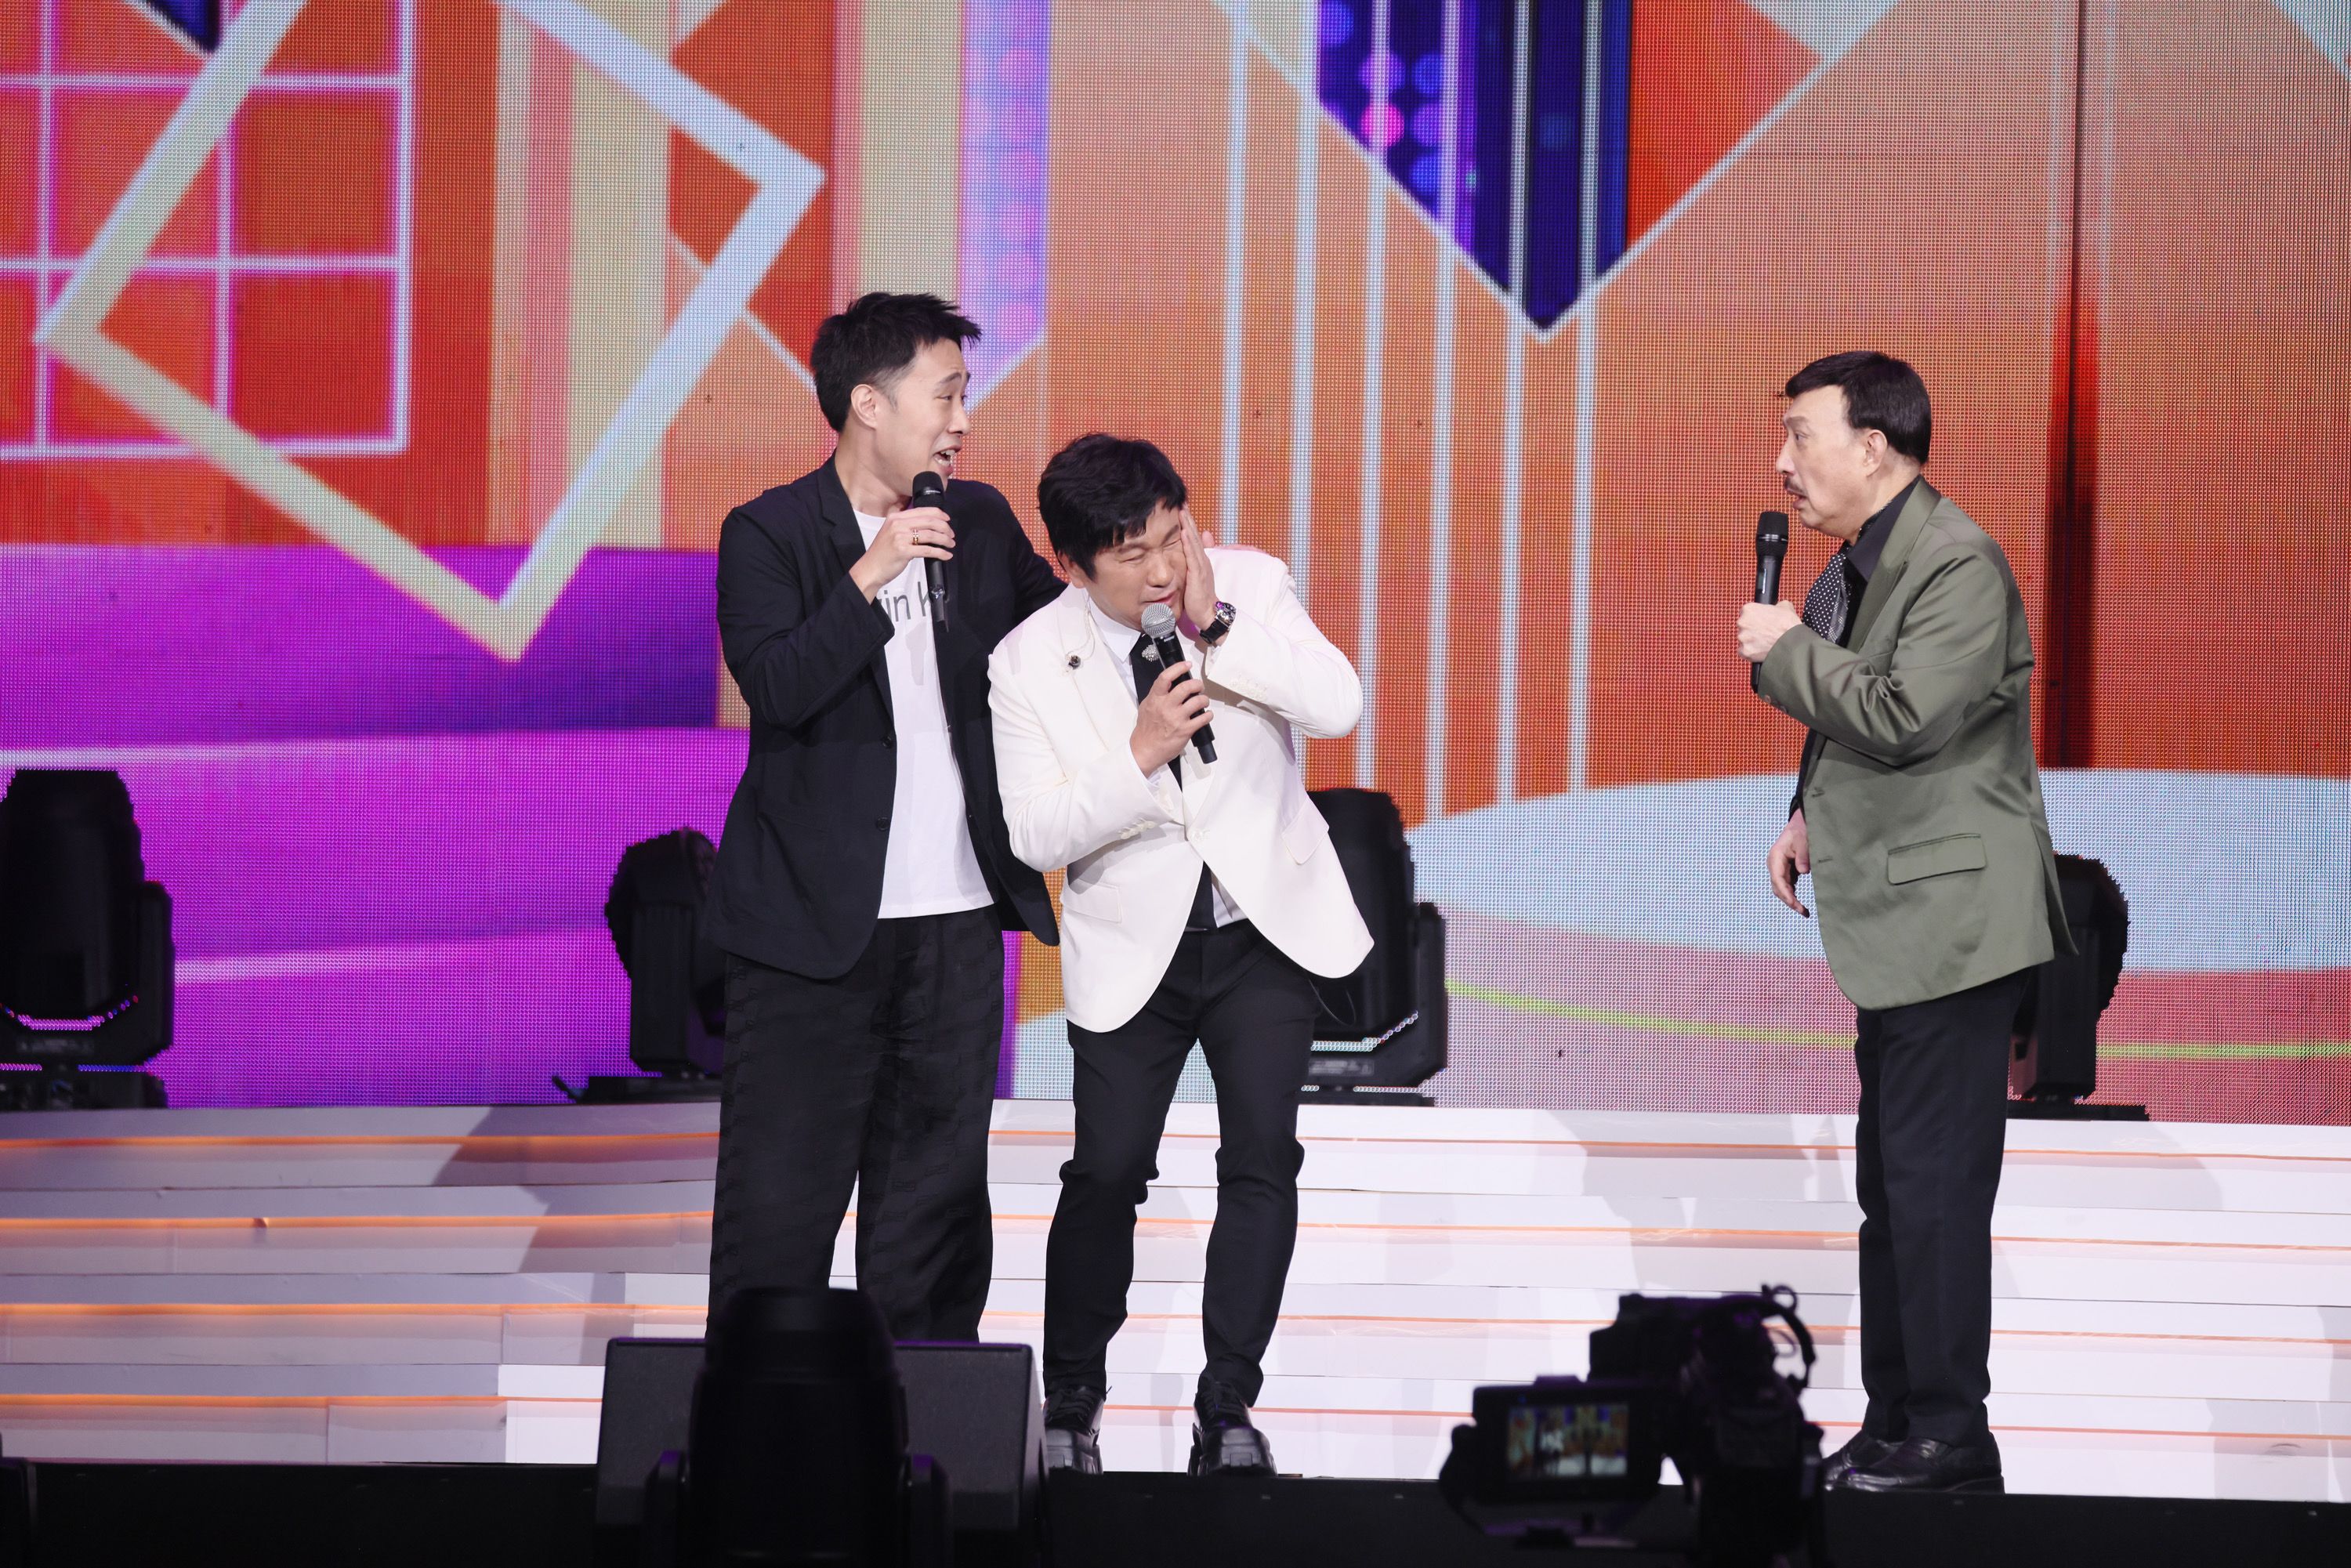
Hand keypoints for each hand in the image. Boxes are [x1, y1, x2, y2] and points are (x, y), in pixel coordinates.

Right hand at [850, 506, 954, 598]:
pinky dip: (940, 553)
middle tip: (951, 535)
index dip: (939, 514)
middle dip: (945, 528)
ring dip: (945, 540)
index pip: (923, 510)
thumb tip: (929, 525)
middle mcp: (898, 524)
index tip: (947, 520)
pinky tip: (946, 555)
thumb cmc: (882, 553)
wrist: (870, 568)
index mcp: (896, 517)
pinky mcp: (904, 551)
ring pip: (931, 535)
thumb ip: (906, 526)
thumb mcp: (891, 532)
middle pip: (930, 521)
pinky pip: (928, 550)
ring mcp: (900, 537)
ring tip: (950, 544)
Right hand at [1129, 659, 1209, 774]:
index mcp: (1155, 699)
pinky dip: (1208, 715)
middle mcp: (1166, 707)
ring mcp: (1177, 718)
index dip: (1178, 668)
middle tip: (1199, 686)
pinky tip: (1207, 715)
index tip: (1187, 665)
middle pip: (1186, 687)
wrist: (1145, 750)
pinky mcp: (1186, 730)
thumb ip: (1157, 695)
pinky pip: (1203, 718)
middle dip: (1197, 684)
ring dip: (1204, 699)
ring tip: (1204, 701)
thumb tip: (1170, 685)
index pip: (1166, 677)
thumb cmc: (1146, 730)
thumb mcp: (1146, 707)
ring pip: (1198, 701)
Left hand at [1177, 507, 1217, 630]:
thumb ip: (1195, 559)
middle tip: (1181, 502)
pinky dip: (1188, 543)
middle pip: (1194, 535)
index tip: (1181, 508)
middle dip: (1187, 518)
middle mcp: (1202, 559)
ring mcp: (1200, 566)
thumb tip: (1200, 543)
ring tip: (1182, 511)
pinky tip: (1183, 533)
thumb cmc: (1199, 596)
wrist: (1207, 612)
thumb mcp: (1196, 574)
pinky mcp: (1197, 574)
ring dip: (1187, 526)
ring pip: (1193, 542)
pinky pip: (1192, 556)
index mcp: (1200, 559)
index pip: (1193, 537)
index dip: (1188, 522)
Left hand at [1738, 600, 1801, 662]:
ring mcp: (1742, 638)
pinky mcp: (1745, 651)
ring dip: (1752, 641)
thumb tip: (1778, 606)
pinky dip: (1752, 652)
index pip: (1746, 613)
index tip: (1761, 621)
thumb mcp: (1785, 607)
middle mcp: (1742, 622)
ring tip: (1766, 642)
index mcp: (1749, 609)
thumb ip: (1776, 606)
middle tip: (1765, 633)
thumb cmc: (1788, 625)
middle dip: (1752, 629)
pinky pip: (1745, 652)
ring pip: (1744, 639)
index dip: (1755, 617)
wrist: (1792, 643)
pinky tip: (1762, 650)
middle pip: (1744, 626)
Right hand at [1769, 809, 1810, 917]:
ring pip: (1780, 888)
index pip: (1778, 880)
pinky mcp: (1784, 870)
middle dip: (1789, 901)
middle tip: (1804, 912)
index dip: (1786, 895)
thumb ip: (1803, 855)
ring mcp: (1778, 868)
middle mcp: (1774, 864)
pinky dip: (1792, 894)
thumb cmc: (1801, 830)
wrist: (1799, 824)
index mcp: (1776, 857)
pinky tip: (1800, 901)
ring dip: (1790, 899)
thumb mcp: (1804, 840)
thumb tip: (1803, 872)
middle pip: (1777, 888)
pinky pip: (1786, 885)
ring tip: (1803, 910)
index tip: (1796, 905)